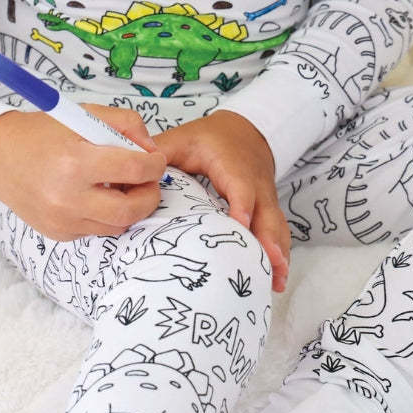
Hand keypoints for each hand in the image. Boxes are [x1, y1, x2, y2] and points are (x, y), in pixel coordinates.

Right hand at [0, 105, 166, 241]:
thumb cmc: (44, 132)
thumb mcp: (85, 115)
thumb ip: (126, 125)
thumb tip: (151, 150)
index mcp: (75, 161)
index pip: (134, 169)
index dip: (154, 165)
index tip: (155, 160)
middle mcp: (68, 196)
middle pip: (130, 209)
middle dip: (150, 195)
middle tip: (149, 181)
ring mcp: (62, 220)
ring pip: (117, 225)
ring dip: (130, 207)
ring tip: (123, 187)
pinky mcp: (58, 233)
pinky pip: (97, 230)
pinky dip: (106, 215)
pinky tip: (97, 195)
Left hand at [153, 110, 289, 291]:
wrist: (245, 131)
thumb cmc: (210, 138)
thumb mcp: (182, 139)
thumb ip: (158, 152)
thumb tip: (131, 171)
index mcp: (232, 165)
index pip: (240, 186)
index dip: (242, 206)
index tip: (241, 225)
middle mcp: (255, 183)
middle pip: (266, 212)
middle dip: (268, 239)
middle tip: (269, 265)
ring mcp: (265, 197)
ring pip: (276, 225)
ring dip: (278, 252)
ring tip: (276, 282)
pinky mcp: (268, 209)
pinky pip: (278, 231)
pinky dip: (280, 254)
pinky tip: (278, 278)